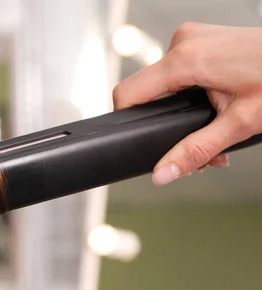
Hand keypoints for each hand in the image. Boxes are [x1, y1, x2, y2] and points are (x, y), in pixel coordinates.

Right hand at [113, 23, 261, 184]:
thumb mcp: (239, 124)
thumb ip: (195, 151)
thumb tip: (163, 172)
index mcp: (185, 59)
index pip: (128, 93)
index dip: (128, 121)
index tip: (138, 138)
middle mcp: (183, 42)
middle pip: (150, 93)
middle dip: (169, 125)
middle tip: (201, 148)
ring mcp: (192, 38)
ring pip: (166, 83)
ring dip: (184, 113)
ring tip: (216, 131)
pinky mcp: (201, 40)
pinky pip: (181, 71)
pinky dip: (193, 94)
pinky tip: (215, 109)